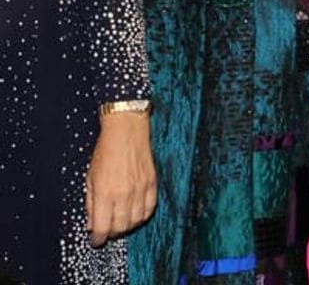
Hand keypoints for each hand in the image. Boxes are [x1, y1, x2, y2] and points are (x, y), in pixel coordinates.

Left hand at [86, 112, 155, 244]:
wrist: (127, 132)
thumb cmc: (105, 152)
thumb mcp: (90, 178)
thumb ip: (91, 204)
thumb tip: (92, 224)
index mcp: (106, 193)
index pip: (103, 227)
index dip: (98, 239)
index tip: (95, 241)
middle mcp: (124, 194)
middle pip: (121, 227)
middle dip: (112, 234)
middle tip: (106, 232)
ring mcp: (140, 189)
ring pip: (136, 221)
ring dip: (127, 227)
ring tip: (120, 224)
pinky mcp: (152, 184)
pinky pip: (149, 209)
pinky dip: (142, 216)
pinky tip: (135, 215)